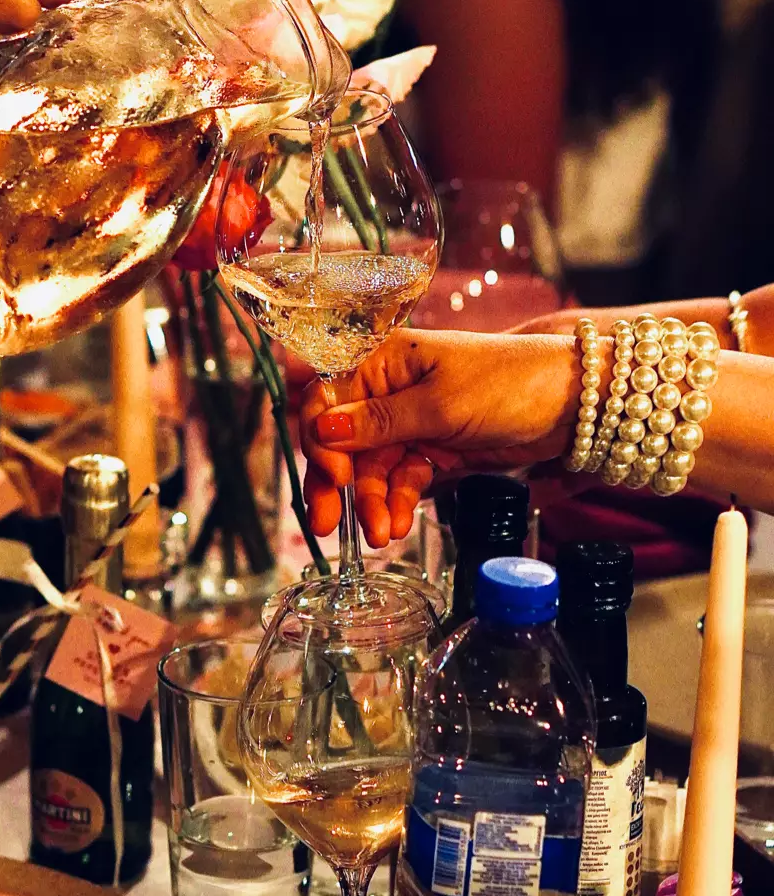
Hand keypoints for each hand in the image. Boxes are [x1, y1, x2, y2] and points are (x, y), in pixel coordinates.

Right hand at [300, 329, 591, 545]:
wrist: (574, 405)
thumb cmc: (510, 382)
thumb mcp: (441, 403)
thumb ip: (380, 421)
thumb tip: (321, 427)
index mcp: (384, 359)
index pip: (328, 397)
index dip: (321, 439)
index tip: (335, 475)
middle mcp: (390, 388)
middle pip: (343, 440)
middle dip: (335, 484)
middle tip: (326, 525)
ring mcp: (411, 421)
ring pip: (372, 467)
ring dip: (371, 502)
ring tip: (382, 535)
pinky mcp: (433, 449)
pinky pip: (402, 479)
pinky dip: (398, 502)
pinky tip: (398, 524)